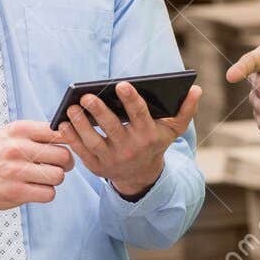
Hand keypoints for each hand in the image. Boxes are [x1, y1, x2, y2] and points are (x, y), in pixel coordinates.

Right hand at [0, 120, 73, 209]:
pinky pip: (49, 194)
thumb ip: (38, 132)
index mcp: (19, 130)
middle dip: (66, 163)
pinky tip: (36, 189)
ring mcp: (16, 171)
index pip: (59, 132)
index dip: (69, 141)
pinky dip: (46, 193)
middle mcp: (17, 148)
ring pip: (58, 176)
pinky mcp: (16, 192)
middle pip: (64, 156)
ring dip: (55, 179)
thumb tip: (70, 133)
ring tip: (44, 178)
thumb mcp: (11, 134)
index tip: (65, 147)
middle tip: (59, 166)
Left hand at [56, 81, 199, 198]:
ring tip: (71, 107)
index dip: (131, 100)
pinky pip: (81, 152)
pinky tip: (63, 124)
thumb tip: (196, 89)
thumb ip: (186, 110)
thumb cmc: (154, 143)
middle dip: (99, 111)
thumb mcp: (172, 130)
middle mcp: (130, 148)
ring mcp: (112, 159)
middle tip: (86, 95)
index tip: (121, 84)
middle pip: (112, 128)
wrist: (141, 175)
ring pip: (93, 140)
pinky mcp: (97, 167)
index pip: (140, 115)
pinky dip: (71, 138)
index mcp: (148, 135)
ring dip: (80, 124)